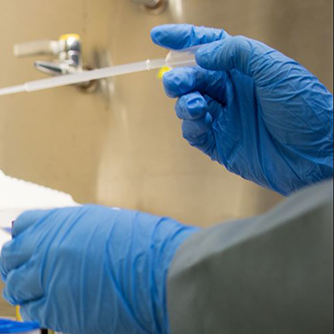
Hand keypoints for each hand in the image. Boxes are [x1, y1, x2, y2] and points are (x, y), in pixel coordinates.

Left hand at [0, 206, 197, 333]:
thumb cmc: (150, 248)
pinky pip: (32, 311)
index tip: (24, 247)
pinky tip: (47, 311)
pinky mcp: (55, 310)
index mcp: (60, 221)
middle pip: (12, 257)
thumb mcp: (106, 223)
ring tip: (32, 295)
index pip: (23, 227)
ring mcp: (47, 279)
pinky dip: (36, 311)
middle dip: (15, 266)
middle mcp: (46, 247)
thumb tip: (68, 243)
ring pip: (16, 287)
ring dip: (22, 291)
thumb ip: (78, 233)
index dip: (23, 239)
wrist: (164, 274)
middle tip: (21, 274)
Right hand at [152, 24, 332, 195]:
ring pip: (188, 104)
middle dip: (179, 76)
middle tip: (175, 81)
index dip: (182, 40)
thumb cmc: (307, 109)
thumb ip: (238, 53)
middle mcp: (233, 91)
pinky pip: (194, 132)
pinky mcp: (220, 144)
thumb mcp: (276, 70)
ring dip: (184, 102)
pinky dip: (190, 125)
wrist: (317, 154)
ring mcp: (225, 118)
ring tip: (194, 105)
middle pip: (192, 77)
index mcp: (246, 69)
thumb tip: (203, 52)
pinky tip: (199, 121)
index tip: (158, 37)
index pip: (208, 47)